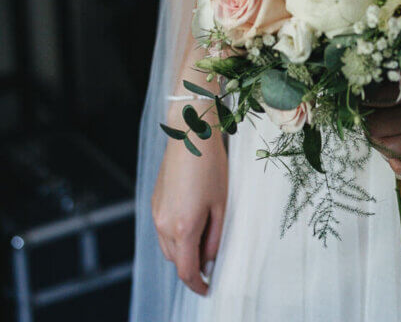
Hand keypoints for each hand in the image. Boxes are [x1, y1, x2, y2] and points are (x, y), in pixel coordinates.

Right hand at [152, 123, 227, 295]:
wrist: (189, 135)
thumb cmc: (210, 166)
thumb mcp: (221, 205)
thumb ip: (215, 237)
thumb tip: (209, 259)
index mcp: (183, 229)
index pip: (186, 271)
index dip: (198, 285)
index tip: (208, 288)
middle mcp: (164, 225)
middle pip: (175, 260)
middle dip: (191, 264)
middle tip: (211, 255)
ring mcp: (156, 213)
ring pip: (167, 246)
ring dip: (182, 249)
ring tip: (203, 233)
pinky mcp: (154, 202)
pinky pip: (162, 229)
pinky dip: (175, 234)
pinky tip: (191, 217)